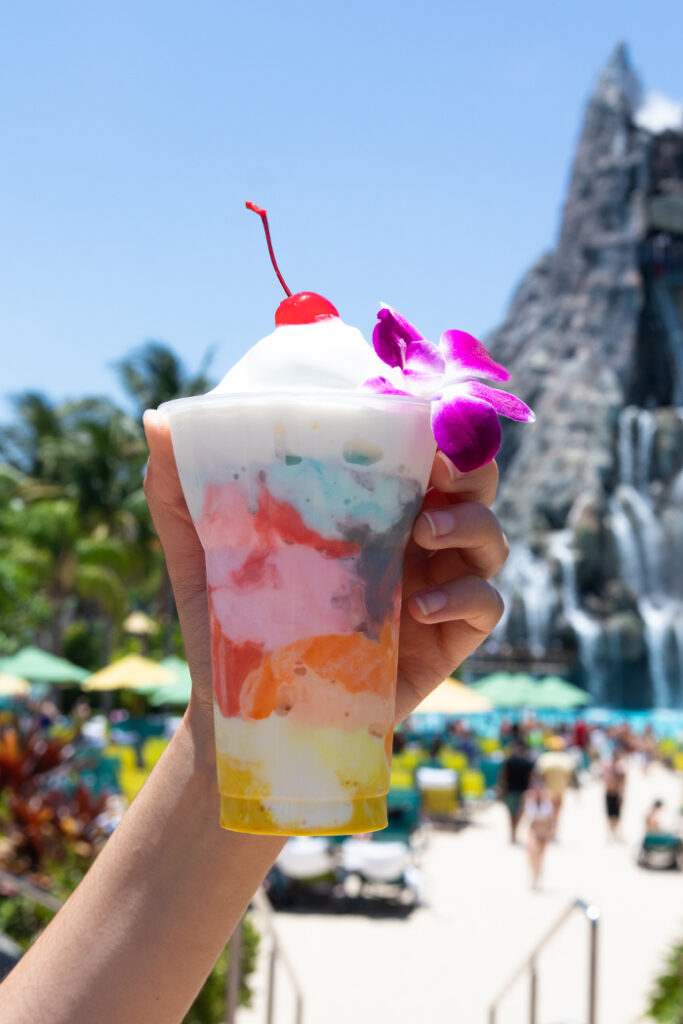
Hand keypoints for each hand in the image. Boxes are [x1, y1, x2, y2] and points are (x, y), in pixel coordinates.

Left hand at [143, 414, 506, 725]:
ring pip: (490, 537)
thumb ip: (178, 488)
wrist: (246, 715)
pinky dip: (467, 596)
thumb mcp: (199, 551)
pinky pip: (487, 605)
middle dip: (470, 465)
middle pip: (472, 483)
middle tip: (438, 467)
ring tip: (423, 533)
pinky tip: (416, 607)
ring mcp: (434, 588)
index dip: (435, 423)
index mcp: (366, 509)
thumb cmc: (228, 626)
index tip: (420, 408)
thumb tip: (155, 417)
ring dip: (471, 523)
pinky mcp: (446, 640)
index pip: (418, 450)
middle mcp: (410, 540)